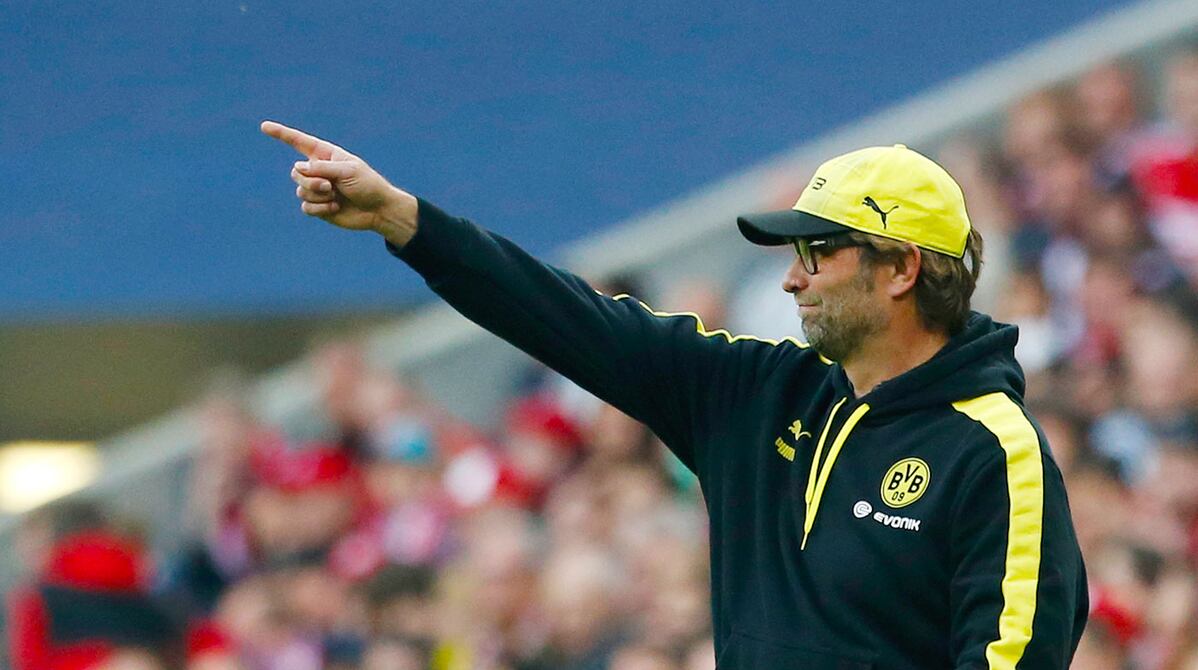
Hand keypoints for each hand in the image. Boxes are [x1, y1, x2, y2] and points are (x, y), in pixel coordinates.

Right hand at [260, 121, 417, 244]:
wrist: (377, 210)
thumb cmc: (368, 185)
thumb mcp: (348, 171)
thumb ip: (322, 168)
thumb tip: (298, 168)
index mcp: (326, 155)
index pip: (299, 142)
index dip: (281, 134)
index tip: (264, 126)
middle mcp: (318, 170)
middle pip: (296, 172)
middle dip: (311, 181)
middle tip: (330, 186)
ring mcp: (317, 189)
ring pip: (300, 190)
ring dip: (318, 195)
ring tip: (335, 197)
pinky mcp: (318, 207)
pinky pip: (306, 206)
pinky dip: (320, 208)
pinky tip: (335, 208)